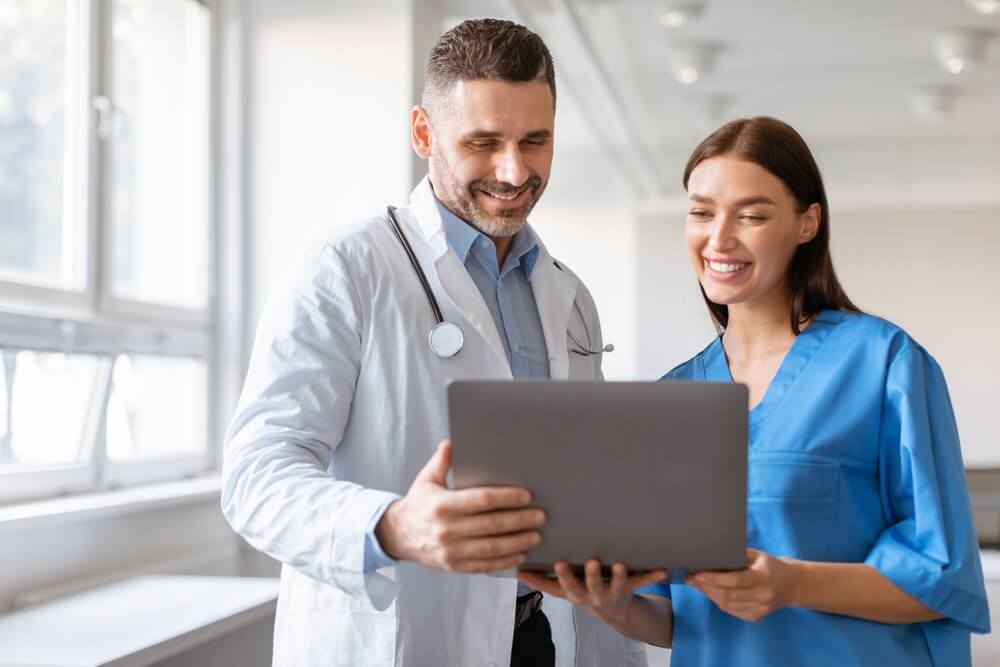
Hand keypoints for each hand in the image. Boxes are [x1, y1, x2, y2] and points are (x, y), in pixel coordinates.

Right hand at [375, 440, 544, 572]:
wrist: (396, 535)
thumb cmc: (418, 504)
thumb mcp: (426, 480)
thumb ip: (441, 461)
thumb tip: (452, 442)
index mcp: (441, 505)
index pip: (481, 500)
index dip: (507, 497)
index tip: (527, 496)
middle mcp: (446, 529)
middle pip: (491, 524)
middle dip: (520, 520)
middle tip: (540, 515)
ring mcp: (450, 551)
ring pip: (491, 547)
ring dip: (517, 541)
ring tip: (536, 534)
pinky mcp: (453, 566)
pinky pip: (484, 565)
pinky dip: (505, 561)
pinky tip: (520, 553)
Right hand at [517, 559, 666, 628]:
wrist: (617, 615)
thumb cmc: (585, 593)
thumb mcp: (564, 589)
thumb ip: (541, 580)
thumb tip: (516, 571)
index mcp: (576, 593)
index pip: (564, 587)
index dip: (559, 577)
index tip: (554, 563)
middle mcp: (593, 596)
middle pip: (590, 587)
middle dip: (589, 577)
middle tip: (590, 563)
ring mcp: (613, 593)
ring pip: (616, 586)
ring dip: (619, 576)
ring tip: (619, 564)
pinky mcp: (630, 589)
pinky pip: (642, 582)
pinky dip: (652, 576)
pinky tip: (663, 570)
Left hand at [685, 548, 798, 621]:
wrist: (791, 585)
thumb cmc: (770, 565)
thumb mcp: (757, 555)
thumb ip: (736, 555)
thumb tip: (709, 554)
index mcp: (764, 577)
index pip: (735, 581)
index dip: (714, 578)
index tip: (696, 573)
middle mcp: (763, 596)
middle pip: (727, 595)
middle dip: (705, 587)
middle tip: (690, 577)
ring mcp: (760, 609)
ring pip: (726, 605)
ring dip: (709, 594)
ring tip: (696, 583)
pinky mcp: (756, 617)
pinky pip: (731, 610)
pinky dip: (718, 601)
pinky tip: (710, 591)